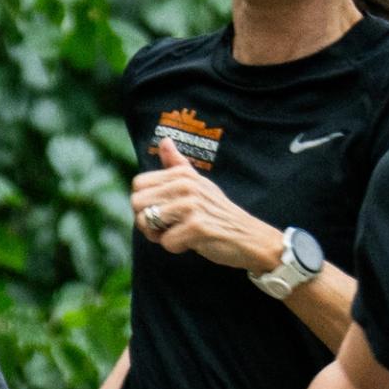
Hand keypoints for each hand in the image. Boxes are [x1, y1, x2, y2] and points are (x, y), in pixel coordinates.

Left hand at [130, 132, 281, 273]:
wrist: (251, 237)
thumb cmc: (220, 213)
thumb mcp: (200, 184)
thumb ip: (178, 165)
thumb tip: (165, 141)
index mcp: (183, 175)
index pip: (138, 184)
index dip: (144, 203)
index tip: (162, 212)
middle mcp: (186, 186)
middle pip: (137, 203)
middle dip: (146, 221)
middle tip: (168, 227)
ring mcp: (191, 206)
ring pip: (147, 222)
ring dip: (159, 235)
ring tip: (180, 234)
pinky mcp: (197, 227)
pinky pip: (166, 242)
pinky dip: (176, 247)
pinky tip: (192, 243)